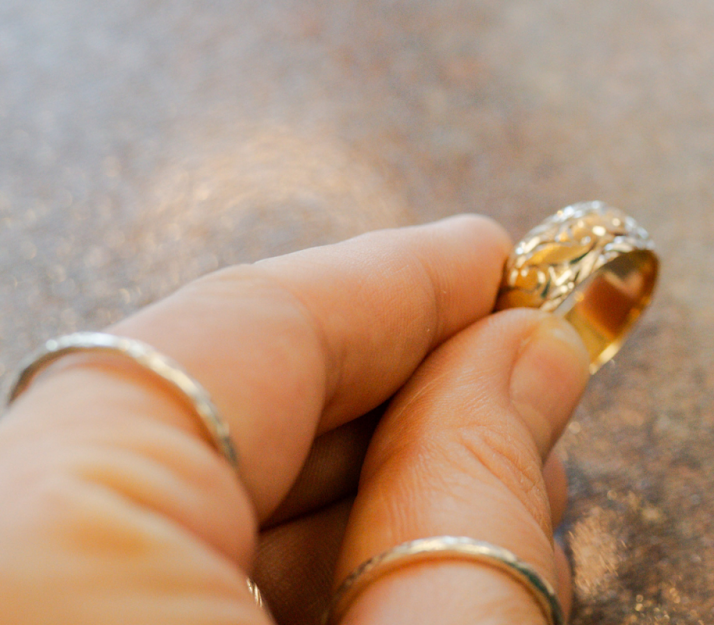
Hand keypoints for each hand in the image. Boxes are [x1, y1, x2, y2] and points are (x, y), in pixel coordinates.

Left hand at [0, 215, 589, 623]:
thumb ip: (472, 508)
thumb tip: (522, 361)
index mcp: (51, 562)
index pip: (237, 336)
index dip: (396, 284)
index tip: (505, 262)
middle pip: (194, 416)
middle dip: (384, 393)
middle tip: (524, 381)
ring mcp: (12, 621)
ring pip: (162, 512)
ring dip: (336, 496)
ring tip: (483, 496)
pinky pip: (130, 590)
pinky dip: (266, 578)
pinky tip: (387, 583)